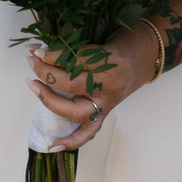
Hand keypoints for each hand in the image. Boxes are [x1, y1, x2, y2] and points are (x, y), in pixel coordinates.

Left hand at [29, 25, 164, 152]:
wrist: (150, 54)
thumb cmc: (125, 41)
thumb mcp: (103, 36)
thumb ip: (77, 46)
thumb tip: (41, 50)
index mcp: (112, 61)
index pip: (75, 59)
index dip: (51, 55)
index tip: (34, 50)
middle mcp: (111, 85)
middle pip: (71, 85)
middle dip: (46, 74)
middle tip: (30, 62)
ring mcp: (108, 103)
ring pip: (74, 111)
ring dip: (49, 100)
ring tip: (33, 85)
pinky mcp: (107, 113)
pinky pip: (88, 132)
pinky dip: (71, 141)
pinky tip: (53, 145)